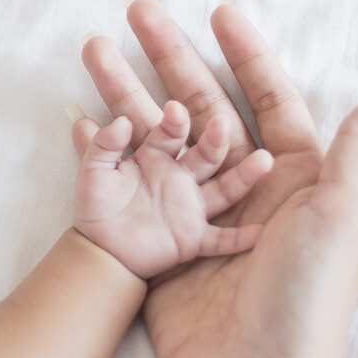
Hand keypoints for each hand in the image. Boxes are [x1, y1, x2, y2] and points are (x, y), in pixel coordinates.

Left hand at [71, 100, 271, 278]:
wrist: (98, 249)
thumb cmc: (97, 205)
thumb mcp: (92, 172)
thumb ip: (102, 145)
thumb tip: (118, 121)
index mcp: (157, 156)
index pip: (170, 134)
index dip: (173, 122)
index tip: (174, 109)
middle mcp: (181, 177)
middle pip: (205, 155)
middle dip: (214, 140)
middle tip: (220, 124)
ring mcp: (191, 207)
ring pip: (224, 189)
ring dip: (244, 176)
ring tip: (264, 160)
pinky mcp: (194, 238)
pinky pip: (221, 239)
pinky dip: (240, 238)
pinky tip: (261, 232)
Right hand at [75, 0, 357, 357]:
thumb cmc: (306, 295)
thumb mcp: (340, 218)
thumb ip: (356, 151)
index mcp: (296, 176)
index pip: (269, 97)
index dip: (244, 53)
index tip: (217, 12)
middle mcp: (247, 185)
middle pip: (206, 103)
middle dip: (172, 55)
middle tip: (138, 13)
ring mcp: (201, 209)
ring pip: (161, 132)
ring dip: (127, 91)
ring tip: (94, 50)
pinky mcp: (165, 237)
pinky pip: (133, 177)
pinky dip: (108, 145)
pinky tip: (83, 116)